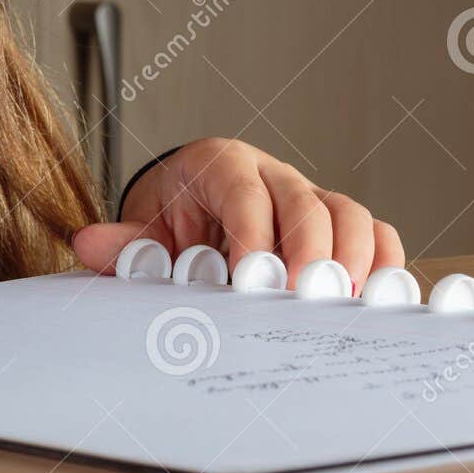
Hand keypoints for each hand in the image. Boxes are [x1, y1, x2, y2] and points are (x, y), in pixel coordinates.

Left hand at [71, 136, 405, 291]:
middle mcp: (273, 175)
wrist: (194, 201)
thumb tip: (90, 244)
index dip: (253, 235)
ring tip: (343, 306)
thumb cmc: (175, 215)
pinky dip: (383, 263)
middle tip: (304, 300)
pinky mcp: (338, 225)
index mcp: (221, 166)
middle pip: (306, 201)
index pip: (244, 193)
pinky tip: (375, 303)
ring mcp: (311, 197)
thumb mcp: (146, 225)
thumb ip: (125, 241)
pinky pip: (376, 233)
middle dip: (309, 252)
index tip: (252, 281)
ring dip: (352, 260)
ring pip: (348, 213)